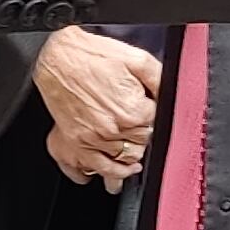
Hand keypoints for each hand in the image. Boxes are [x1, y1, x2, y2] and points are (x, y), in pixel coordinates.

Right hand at [35, 29, 160, 189]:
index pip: (158, 126)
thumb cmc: (93, 55)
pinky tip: (117, 172)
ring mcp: (94, 138)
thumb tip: (172, 94)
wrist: (57, 57)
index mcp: (132, 109)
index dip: (154, 117)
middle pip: (143, 145)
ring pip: (124, 160)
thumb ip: (160, 79)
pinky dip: (110, 173)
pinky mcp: (76, 142)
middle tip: (139, 126)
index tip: (148, 112)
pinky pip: (98, 167)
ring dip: (130, 156)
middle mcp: (114, 128)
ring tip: (133, 156)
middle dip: (144, 136)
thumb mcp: (137, 58)